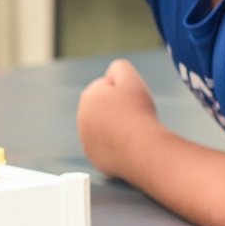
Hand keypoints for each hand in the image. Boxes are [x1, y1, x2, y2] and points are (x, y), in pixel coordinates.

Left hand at [76, 58, 163, 178]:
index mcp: (87, 98)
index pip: (107, 87)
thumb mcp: (131, 79)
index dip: (124, 91)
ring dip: (117, 127)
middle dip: (118, 109)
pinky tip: (129, 145)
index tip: (132, 101)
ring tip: (132, 131)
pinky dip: (117, 145)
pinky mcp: (94, 158)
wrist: (142, 150)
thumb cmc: (138, 114)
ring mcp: (86, 141)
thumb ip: (120, 68)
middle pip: (105, 108)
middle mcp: (82, 119)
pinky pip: (108, 147)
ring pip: (106, 128)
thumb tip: (113, 70)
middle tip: (135, 116)